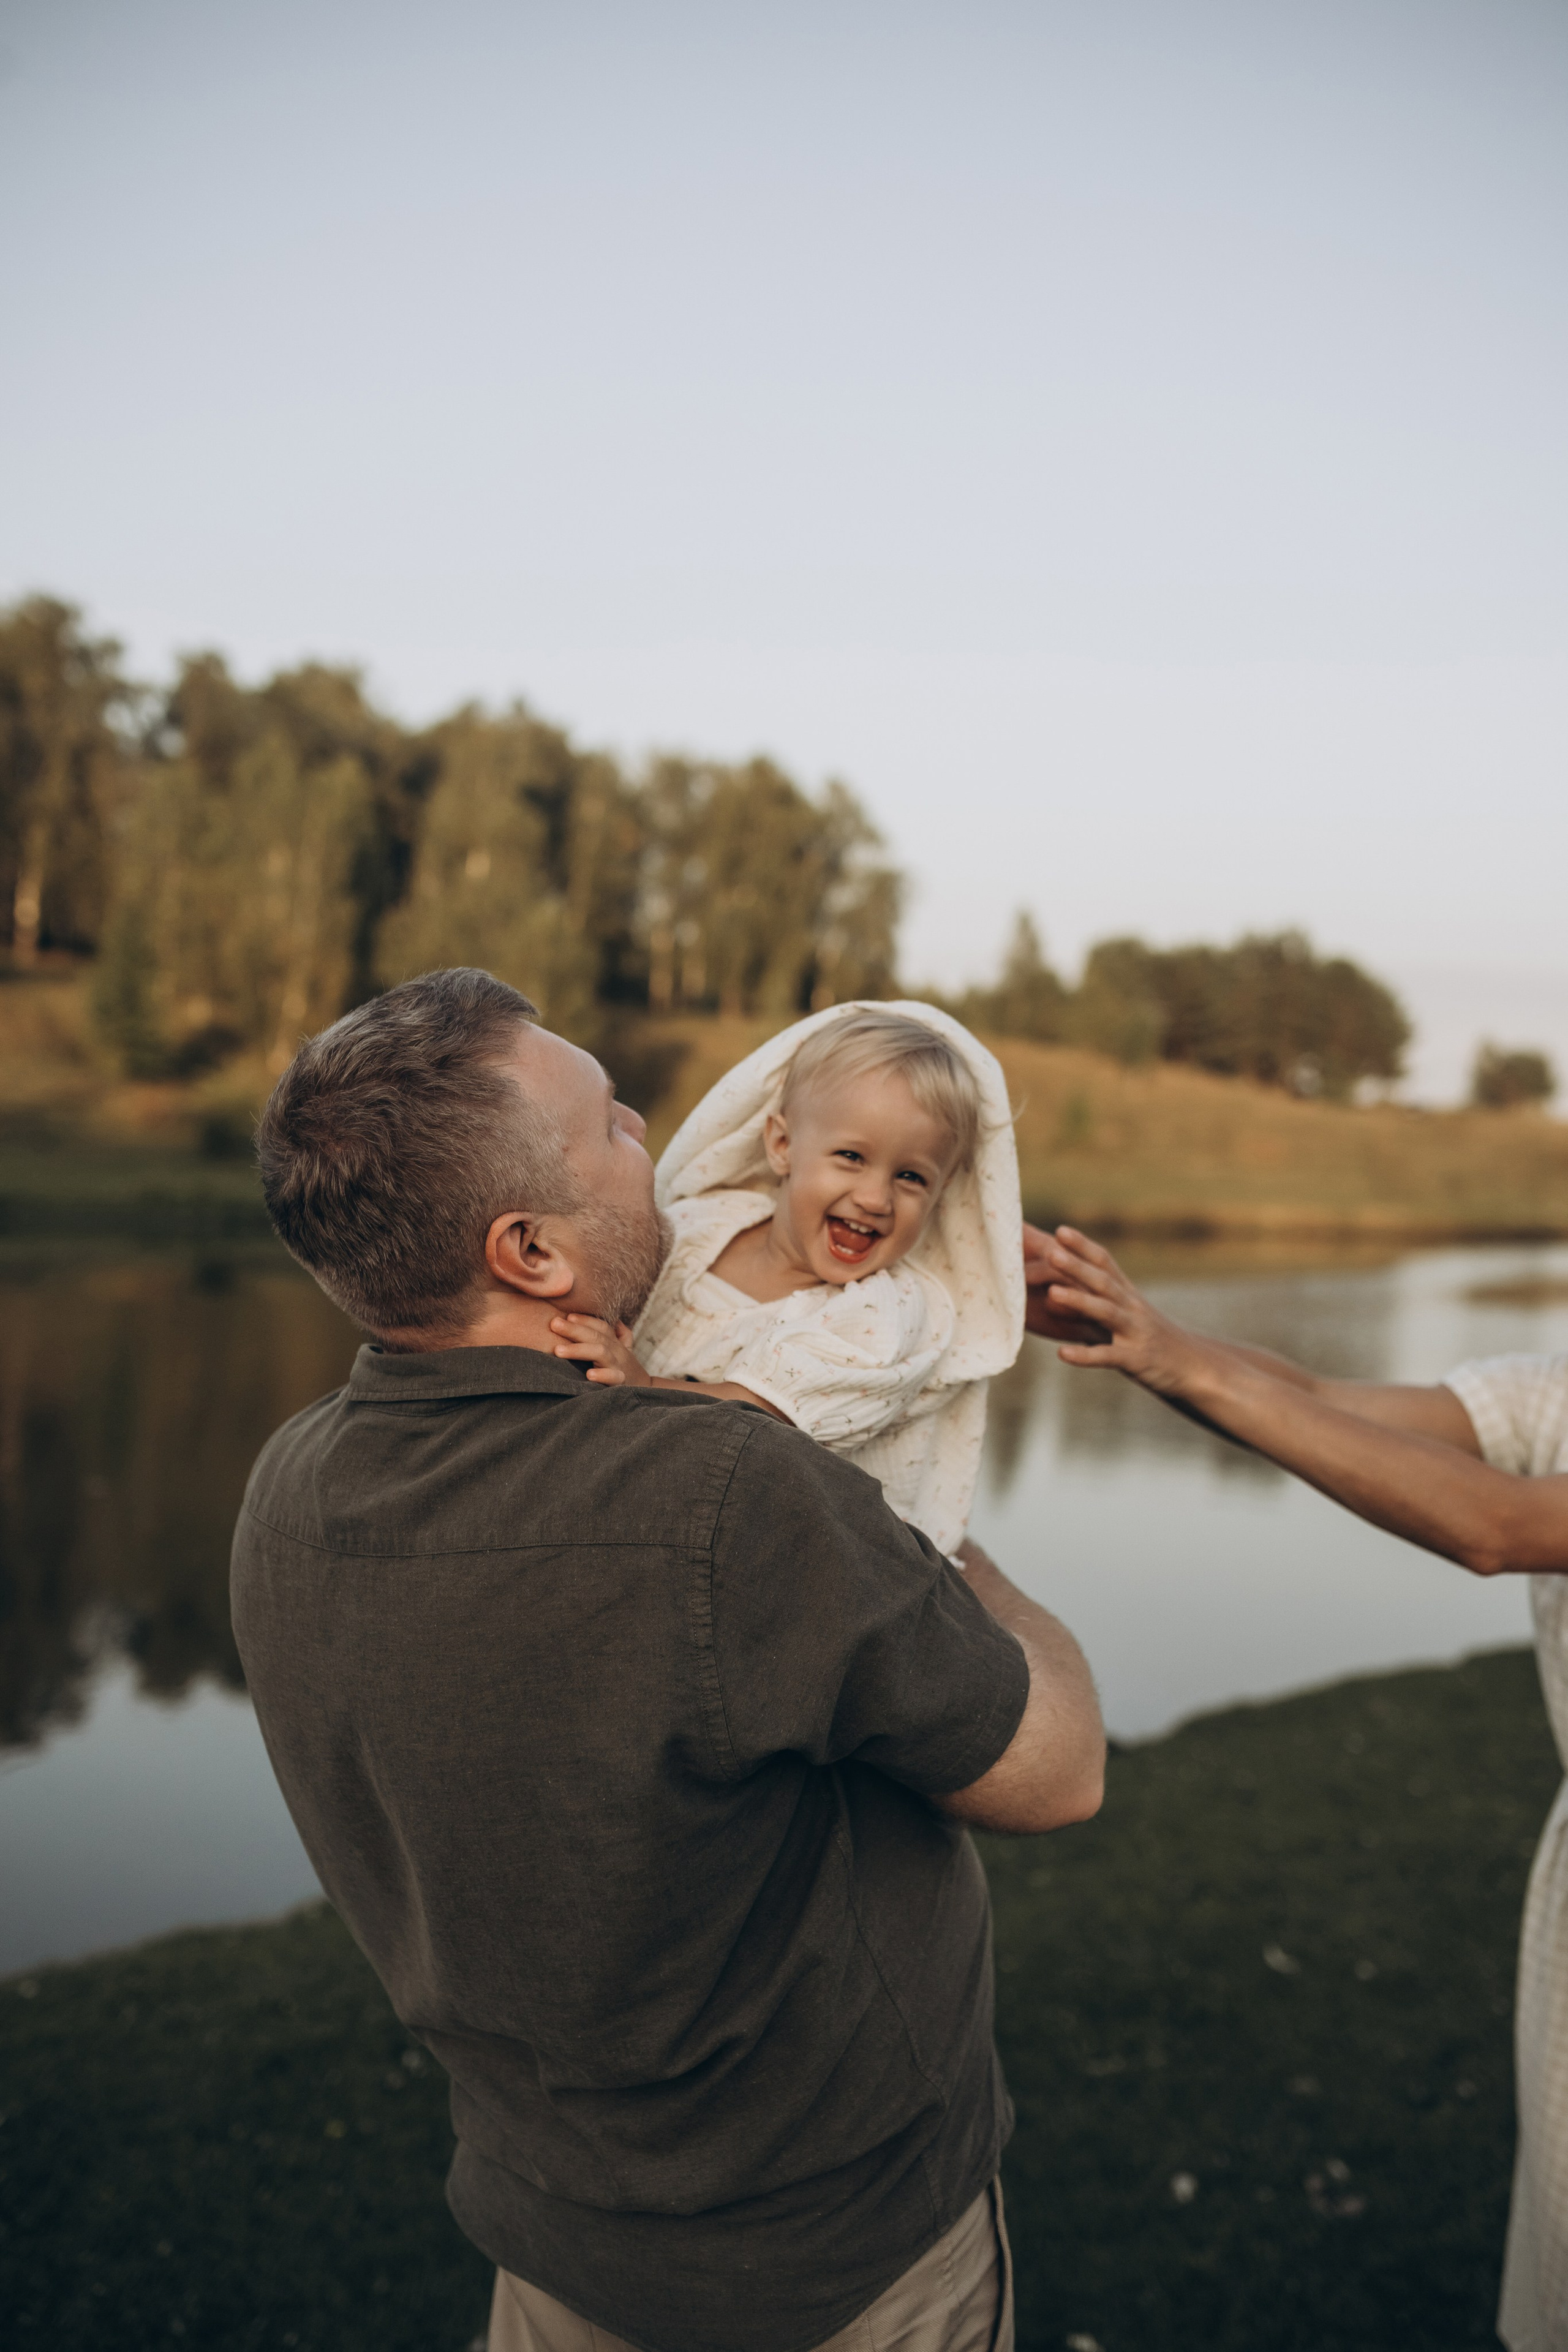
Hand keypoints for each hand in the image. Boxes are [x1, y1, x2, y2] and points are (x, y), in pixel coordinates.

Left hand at [549, 1313, 651, 1386]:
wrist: (647, 1391)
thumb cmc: (627, 1369)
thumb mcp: (624, 1349)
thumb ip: (619, 1334)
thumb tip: (614, 1319)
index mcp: (615, 1343)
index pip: (601, 1326)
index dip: (584, 1319)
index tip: (565, 1316)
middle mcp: (617, 1352)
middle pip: (596, 1336)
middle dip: (573, 1329)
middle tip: (553, 1324)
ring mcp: (619, 1366)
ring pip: (601, 1353)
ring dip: (579, 1350)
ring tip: (558, 1350)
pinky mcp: (622, 1383)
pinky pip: (614, 1378)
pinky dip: (602, 1375)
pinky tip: (588, 1375)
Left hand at [1022, 1226, 1199, 1395]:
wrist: (1193, 1367)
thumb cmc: (1148, 1339)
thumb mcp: (1123, 1317)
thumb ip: (1090, 1306)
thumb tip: (1049, 1294)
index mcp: (1127, 1295)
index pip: (1105, 1263)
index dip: (1084, 1246)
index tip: (1060, 1229)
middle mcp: (1132, 1308)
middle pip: (1103, 1282)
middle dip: (1077, 1266)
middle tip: (1050, 1251)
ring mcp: (1135, 1332)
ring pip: (1106, 1312)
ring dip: (1079, 1301)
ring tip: (1052, 1293)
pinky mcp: (1136, 1359)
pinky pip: (1108, 1356)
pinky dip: (1085, 1355)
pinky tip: (1062, 1353)